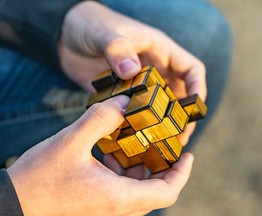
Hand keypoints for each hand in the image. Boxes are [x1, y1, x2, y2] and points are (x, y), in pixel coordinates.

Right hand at [7, 96, 193, 215]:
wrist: (8, 213)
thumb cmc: (38, 180)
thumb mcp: (70, 141)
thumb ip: (101, 118)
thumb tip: (124, 102)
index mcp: (118, 199)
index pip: (168, 191)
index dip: (183, 173)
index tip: (187, 154)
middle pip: (155, 194)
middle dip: (161, 168)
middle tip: (158, 144)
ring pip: (137, 198)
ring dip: (139, 174)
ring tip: (130, 149)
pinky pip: (120, 202)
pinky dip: (123, 182)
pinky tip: (106, 162)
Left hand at [58, 1, 206, 146]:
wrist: (64, 36)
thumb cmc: (89, 24)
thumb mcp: (104, 33)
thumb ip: (117, 49)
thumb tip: (131, 71)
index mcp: (160, 51)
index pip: (191, 70)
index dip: (198, 89)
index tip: (195, 110)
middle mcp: (154, 70)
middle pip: (178, 96)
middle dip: (181, 117)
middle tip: (179, 138)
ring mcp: (138, 85)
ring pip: (159, 108)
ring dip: (162, 125)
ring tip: (161, 145)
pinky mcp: (122, 97)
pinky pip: (136, 114)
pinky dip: (138, 126)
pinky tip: (135, 140)